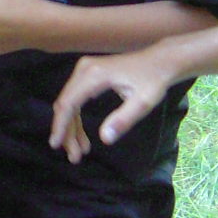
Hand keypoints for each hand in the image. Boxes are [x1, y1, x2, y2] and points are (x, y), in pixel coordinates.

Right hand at [50, 45, 181, 160]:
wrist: (161, 61)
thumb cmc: (154, 80)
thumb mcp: (143, 102)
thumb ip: (124, 119)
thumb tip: (104, 138)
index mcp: (94, 76)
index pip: (68, 103)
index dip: (60, 126)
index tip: (56, 145)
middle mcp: (84, 70)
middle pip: (65, 104)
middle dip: (67, 132)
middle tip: (75, 156)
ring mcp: (85, 69)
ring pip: (68, 102)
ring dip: (71, 127)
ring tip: (80, 150)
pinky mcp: (88, 73)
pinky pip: (75, 97)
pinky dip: (76, 117)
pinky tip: (81, 135)